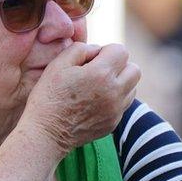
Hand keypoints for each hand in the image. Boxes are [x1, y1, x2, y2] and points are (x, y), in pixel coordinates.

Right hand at [20, 42, 139, 155]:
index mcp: (100, 74)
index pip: (121, 51)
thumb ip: (80, 49)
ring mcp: (116, 110)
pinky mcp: (114, 122)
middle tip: (98, 70)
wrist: (46, 131)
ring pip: (133, 87)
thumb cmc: (48, 95)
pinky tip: (93, 100)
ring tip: (96, 85)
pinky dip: (114, 98)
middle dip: (119, 65)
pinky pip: (124, 104)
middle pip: (134, 69)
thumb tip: (96, 50)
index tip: (91, 58)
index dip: (105, 50)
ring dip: (119, 82)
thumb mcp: (57, 65)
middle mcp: (114, 92)